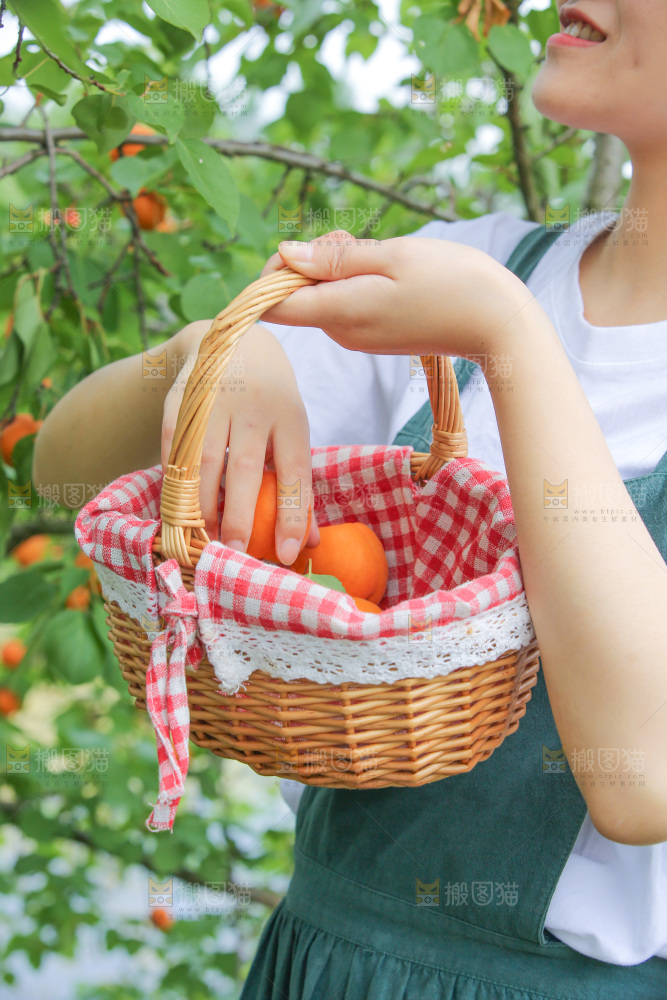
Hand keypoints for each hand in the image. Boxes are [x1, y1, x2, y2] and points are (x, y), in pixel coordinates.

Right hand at [163, 321, 319, 562]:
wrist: (234, 340)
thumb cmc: (272, 401)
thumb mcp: (292, 432)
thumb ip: (297, 485)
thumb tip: (308, 544)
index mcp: (290, 415)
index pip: (294, 472)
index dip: (292, 515)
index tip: (287, 555)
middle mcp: (253, 406)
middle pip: (245, 468)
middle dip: (239, 517)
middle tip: (235, 555)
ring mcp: (214, 400)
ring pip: (204, 461)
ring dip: (202, 505)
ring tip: (205, 536)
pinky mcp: (181, 400)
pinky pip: (174, 448)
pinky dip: (176, 480)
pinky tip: (180, 507)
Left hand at [259, 229, 534, 358]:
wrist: (497, 324)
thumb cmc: (451, 282)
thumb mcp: (391, 255)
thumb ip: (334, 258)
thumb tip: (284, 255)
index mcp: (340, 313)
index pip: (271, 306)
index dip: (269, 276)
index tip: (300, 250)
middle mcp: (342, 332)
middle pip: (295, 297)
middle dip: (309, 261)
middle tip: (351, 239)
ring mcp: (358, 337)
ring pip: (321, 297)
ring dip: (335, 268)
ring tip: (377, 252)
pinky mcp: (374, 335)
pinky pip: (345, 304)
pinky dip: (353, 281)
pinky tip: (387, 269)